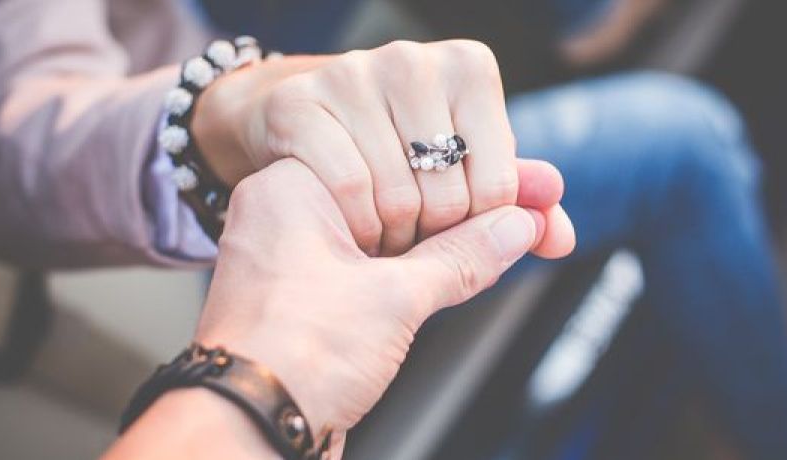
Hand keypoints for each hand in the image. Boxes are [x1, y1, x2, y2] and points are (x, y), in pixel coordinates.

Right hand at [192, 40, 540, 256]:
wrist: (302, 118)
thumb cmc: (400, 144)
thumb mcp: (467, 166)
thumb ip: (518, 201)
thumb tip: (560, 238)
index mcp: (469, 67)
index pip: (499, 188)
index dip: (477, 229)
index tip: (454, 226)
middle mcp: (413, 60)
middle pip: (449, 198)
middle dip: (434, 237)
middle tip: (415, 235)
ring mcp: (352, 74)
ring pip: (398, 199)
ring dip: (392, 238)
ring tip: (385, 231)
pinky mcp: (299, 103)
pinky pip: (348, 191)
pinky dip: (353, 225)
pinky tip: (351, 223)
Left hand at [192, 158, 565, 435]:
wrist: (246, 430)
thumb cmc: (288, 359)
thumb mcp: (395, 297)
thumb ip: (462, 256)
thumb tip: (516, 226)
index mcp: (296, 186)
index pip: (401, 156)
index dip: (472, 170)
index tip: (529, 185)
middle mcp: (295, 216)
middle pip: (408, 194)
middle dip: (478, 204)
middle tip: (541, 206)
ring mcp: (304, 261)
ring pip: (400, 235)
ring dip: (460, 238)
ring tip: (524, 231)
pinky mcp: (318, 303)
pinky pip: (384, 272)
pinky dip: (430, 271)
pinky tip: (479, 264)